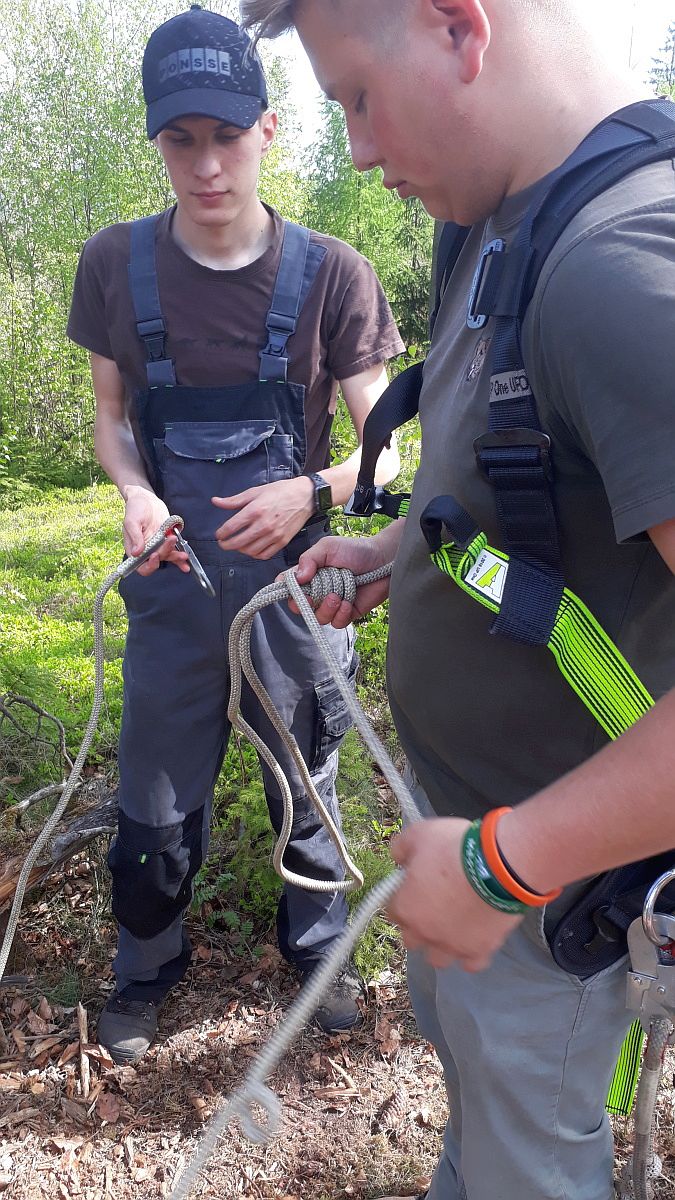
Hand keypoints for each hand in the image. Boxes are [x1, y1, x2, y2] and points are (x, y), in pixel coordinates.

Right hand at [123, 486, 188, 576]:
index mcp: (135, 549)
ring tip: (183, 555)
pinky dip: (179, 558)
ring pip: (167, 557)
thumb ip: (135, 536)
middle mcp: (146, 550)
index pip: (141, 566)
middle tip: (170, 540)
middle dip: (165, 553)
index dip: (149, 565)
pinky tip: (185, 562)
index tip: (155, 556)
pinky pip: (173, 551)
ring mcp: (157, 546)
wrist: (146, 499)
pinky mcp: (166, 541)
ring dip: (176, 557)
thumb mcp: (131, 521)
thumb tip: (136, 552)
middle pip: (157, 560)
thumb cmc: (135, 509)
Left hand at [212, 477, 314, 558]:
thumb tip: (216, 501)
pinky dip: (255, 555)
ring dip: (241, 550)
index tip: (219, 535)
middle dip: (226, 545)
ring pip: (250, 551)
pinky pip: (264, 555)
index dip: (221, 534)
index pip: (231, 527)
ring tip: (238, 545)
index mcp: (255, 510)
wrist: (304, 497)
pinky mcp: (282, 542)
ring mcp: (274, 535)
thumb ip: (234, 500)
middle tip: (223, 543)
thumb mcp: (255, 492)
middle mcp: (263, 525)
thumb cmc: (281, 492)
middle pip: (238, 543)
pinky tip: (252, 549)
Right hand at [289, 535, 391, 627]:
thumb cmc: (356, 550)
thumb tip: (297, 578)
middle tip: (313, 597)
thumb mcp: (328, 547)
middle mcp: (318, 590)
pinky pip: (336, 623)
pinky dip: (340, 614)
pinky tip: (348, 602)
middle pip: (299, 607)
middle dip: (304, 604)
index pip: (289, 587)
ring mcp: (332, 604)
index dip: (287, 591)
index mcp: (310, 574)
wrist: (384, 560)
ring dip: (326, 609)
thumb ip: (309, 559)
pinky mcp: (346, 614)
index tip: (294, 589)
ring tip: (337, 596)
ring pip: (318, 618)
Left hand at [387, 820, 522, 971]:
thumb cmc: (454, 848)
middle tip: (433, 906)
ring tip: (454, 926)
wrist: (499, 864)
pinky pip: (470, 964)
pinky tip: (475, 938)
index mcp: (406, 907)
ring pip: (438, 958)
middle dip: (418, 925)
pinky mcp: (479, 951)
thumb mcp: (419, 833)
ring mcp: (452, 945)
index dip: (402, 898)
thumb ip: (400, 848)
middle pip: (412, 939)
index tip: (413, 889)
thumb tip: (397, 859)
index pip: (393, 911)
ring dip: (441, 944)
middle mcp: (424, 933)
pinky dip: (471, 954)